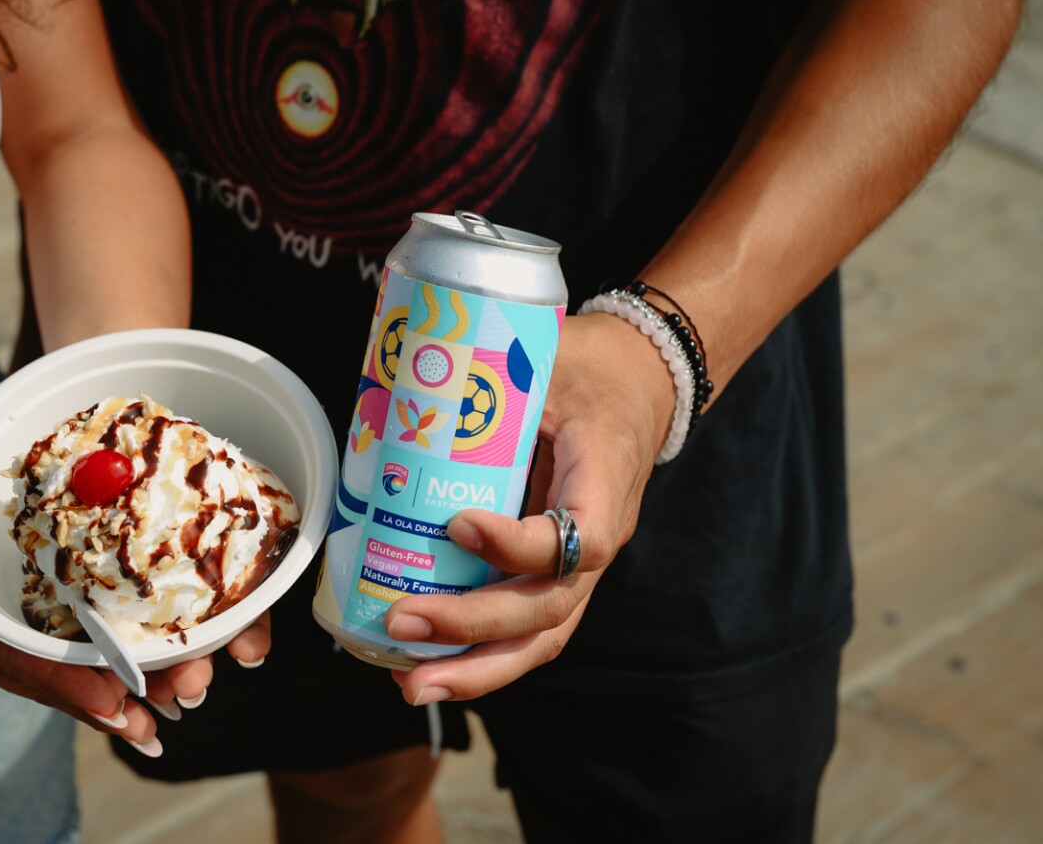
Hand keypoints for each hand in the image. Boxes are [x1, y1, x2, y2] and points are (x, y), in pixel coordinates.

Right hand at [0, 481, 266, 749]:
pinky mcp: (24, 592)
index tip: (121, 705)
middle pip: (66, 674)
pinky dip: (118, 630)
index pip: (20, 669)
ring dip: (138, 668)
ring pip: (80, 653)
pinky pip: (76, 618)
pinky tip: (164, 641)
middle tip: (186, 695)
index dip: (71, 687)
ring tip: (194, 681)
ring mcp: (9, 619)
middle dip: (127, 689)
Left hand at [384, 311, 674, 701]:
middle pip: (550, 609)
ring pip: (541, 636)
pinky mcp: (556, 575)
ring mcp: (581, 566)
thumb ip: (494, 378)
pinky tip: (424, 668)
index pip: (576, 538)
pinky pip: (526, 628)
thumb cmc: (590, 368)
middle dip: (474, 628)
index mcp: (604, 482)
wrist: (638, 382)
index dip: (518, 545)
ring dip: (476, 669)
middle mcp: (598, 538)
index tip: (459, 524)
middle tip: (404, 624)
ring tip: (411, 686)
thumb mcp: (553, 357)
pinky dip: (478, 657)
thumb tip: (404, 376)